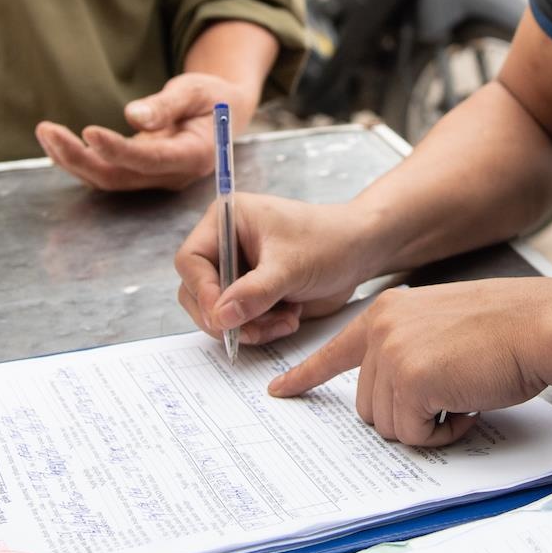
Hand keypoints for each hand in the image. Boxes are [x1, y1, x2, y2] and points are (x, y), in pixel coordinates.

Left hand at [38, 72, 252, 191]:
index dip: (117, 150)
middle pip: (119, 177)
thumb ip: (167, 105)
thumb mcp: (196, 91)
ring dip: (71, 160)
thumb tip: (133, 116)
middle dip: (79, 158)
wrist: (224, 112)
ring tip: (45, 132)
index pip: (150, 160)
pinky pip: (105, 172)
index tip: (88, 130)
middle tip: (48, 131)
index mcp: (193, 156)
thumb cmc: (213, 96)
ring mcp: (154, 177)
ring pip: (106, 179)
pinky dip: (77, 160)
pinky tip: (55, 143)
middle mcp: (171, 175)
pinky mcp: (139, 172)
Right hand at [173, 194, 370, 345]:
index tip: (222, 316)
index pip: (191, 260)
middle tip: (252, 331)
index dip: (202, 291)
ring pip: (219, 313)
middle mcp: (225, 245)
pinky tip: (289, 319)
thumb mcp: (290, 266)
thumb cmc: (329, 242)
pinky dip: (260, 329)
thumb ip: (255, 292)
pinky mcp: (252, 295)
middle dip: (226, 316)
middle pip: (197, 292)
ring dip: (248, 327)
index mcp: (226, 221)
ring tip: (284, 321)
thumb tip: (220, 317)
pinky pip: (239, 323)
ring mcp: (237, 272)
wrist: (360, 253)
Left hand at [268, 281, 551, 447]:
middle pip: (367, 405)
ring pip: (387, 424)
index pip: (334, 350)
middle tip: (449, 398)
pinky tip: (467, 406)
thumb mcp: (442, 326)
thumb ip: (409, 349)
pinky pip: (412, 434)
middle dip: (407, 415)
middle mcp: (381, 328)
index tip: (279, 391)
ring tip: (462, 397)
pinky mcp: (410, 379)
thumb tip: (395, 396)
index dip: (305, 376)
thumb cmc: (506, 330)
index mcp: (386, 312)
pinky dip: (441, 434)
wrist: (539, 324)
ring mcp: (392, 353)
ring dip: (426, 425)